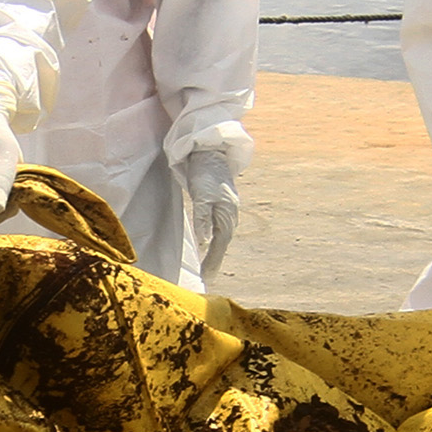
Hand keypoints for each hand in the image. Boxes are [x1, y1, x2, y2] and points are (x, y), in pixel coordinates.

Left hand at [179, 141, 243, 278]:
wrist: (210, 153)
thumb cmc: (206, 173)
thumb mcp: (202, 195)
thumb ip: (203, 218)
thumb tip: (204, 242)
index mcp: (227, 216)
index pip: (219, 246)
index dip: (212, 262)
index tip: (206, 277)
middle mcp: (229, 217)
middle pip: (221, 245)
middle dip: (214, 261)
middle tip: (206, 279)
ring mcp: (226, 212)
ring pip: (220, 238)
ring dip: (214, 253)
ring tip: (207, 268)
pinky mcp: (220, 207)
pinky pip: (217, 230)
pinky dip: (212, 241)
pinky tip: (208, 246)